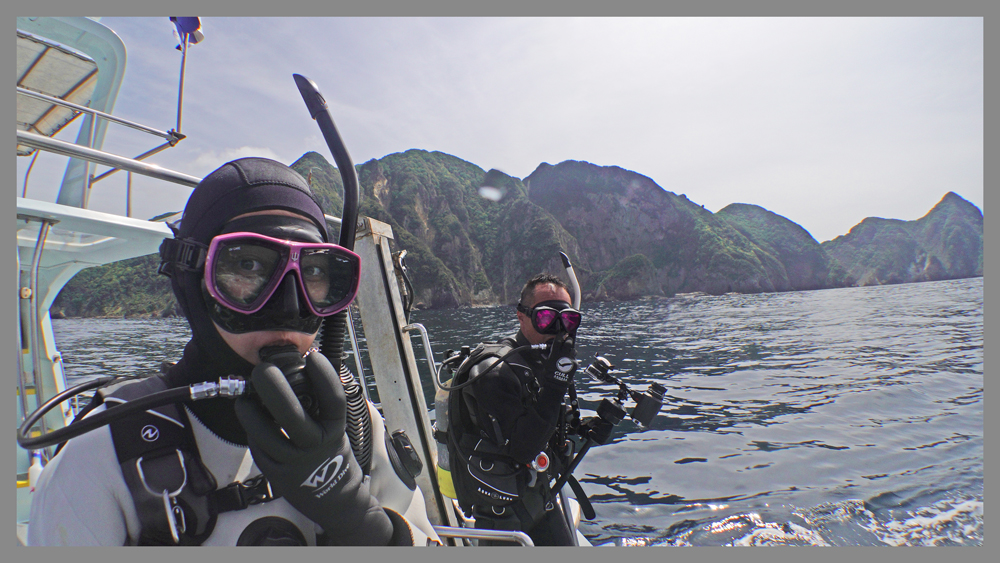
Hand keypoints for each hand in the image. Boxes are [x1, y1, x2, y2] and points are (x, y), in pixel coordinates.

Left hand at [234, 351, 392, 544]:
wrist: (334, 497)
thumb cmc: (332, 454)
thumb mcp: (336, 428)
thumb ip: (321, 404)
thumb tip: (304, 368)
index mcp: (335, 430)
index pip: (332, 399)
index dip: (324, 376)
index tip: (313, 357)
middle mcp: (315, 446)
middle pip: (291, 415)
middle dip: (274, 388)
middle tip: (263, 369)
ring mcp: (295, 462)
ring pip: (265, 435)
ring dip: (250, 412)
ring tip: (245, 397)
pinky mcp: (277, 474)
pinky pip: (259, 448)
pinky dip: (252, 431)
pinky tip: (251, 419)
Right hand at [536, 335, 576, 406]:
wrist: (556, 383)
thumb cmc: (548, 373)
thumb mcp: (545, 362)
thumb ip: (544, 355)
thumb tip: (541, 351)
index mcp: (555, 353)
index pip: (559, 340)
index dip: (560, 335)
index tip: (561, 333)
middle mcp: (563, 354)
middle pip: (569, 342)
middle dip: (569, 339)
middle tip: (567, 339)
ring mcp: (570, 359)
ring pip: (573, 350)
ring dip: (571, 349)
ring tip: (568, 352)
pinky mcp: (575, 364)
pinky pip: (574, 358)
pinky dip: (571, 358)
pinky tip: (568, 361)